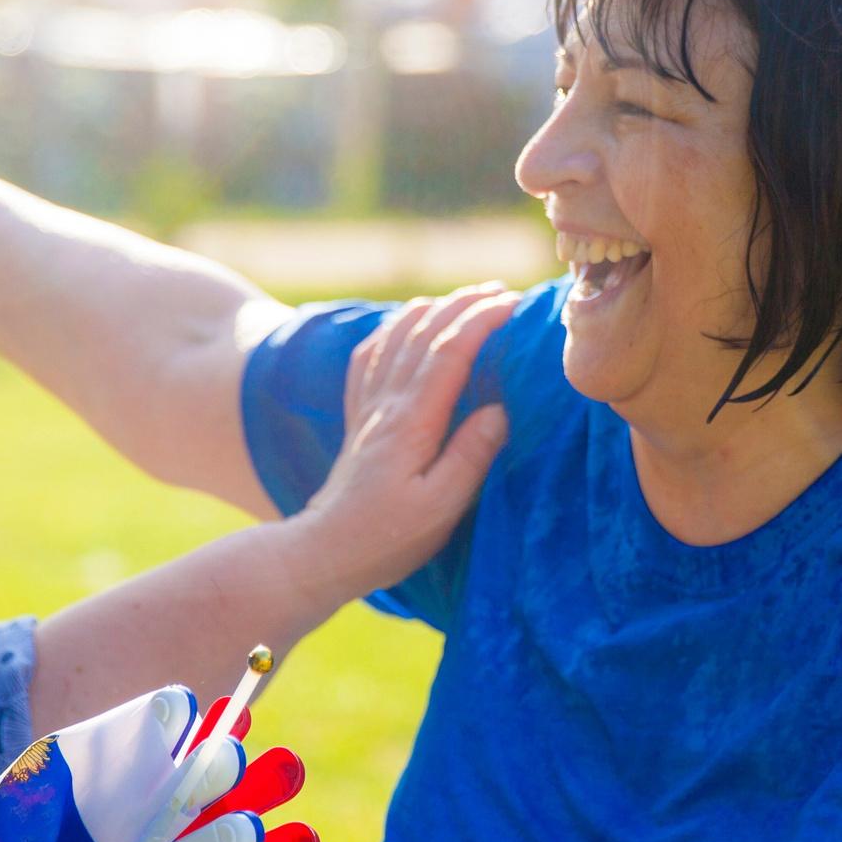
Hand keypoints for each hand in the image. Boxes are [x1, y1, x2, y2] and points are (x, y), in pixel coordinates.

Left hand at [294, 283, 516, 598]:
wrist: (326, 551)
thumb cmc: (389, 537)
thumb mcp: (441, 507)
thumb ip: (471, 456)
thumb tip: (500, 409)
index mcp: (411, 422)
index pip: (448, 353)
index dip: (481, 321)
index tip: (514, 304)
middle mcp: (386, 404)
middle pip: (424, 333)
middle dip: (463, 304)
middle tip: (502, 291)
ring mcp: (367, 407)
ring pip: (396, 337)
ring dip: (432, 309)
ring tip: (464, 297)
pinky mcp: (358, 417)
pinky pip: (370, 356)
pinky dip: (393, 329)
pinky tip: (405, 322)